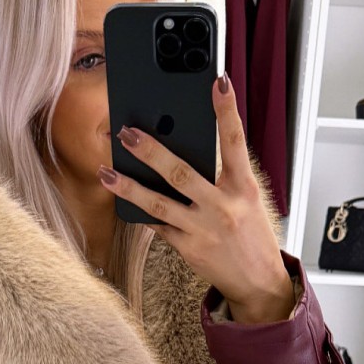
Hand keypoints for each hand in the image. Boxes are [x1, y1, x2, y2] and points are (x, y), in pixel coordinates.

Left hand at [98, 73, 292, 320]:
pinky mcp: (187, 248)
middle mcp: (222, 207)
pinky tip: (122, 200)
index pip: (235, 142)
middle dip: (151, 152)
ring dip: (129, 187)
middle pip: (181, 173)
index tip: (219, 82)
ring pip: (158, 204)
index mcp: (243, 188)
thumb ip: (222, 176)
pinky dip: (141, 211)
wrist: (257, 281)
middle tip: (127, 132)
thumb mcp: (246, 200)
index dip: (227, 111)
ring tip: (106, 172)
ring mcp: (202, 229)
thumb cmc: (251, 234)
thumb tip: (187, 151)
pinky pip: (158, 225)